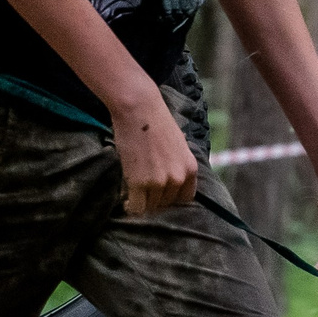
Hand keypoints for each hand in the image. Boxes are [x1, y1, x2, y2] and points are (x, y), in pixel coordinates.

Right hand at [113, 97, 197, 214]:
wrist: (138, 109)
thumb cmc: (156, 122)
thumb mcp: (178, 145)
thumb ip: (178, 165)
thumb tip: (171, 181)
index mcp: (190, 168)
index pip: (185, 198)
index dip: (171, 197)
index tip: (161, 194)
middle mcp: (177, 178)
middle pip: (166, 203)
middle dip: (155, 199)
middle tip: (143, 190)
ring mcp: (158, 182)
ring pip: (151, 206)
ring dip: (142, 201)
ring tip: (134, 192)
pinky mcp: (139, 183)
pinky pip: (136, 207)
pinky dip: (131, 206)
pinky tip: (126, 199)